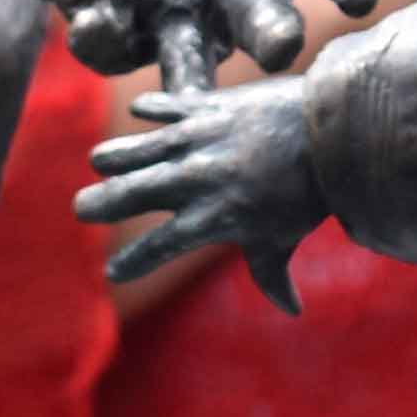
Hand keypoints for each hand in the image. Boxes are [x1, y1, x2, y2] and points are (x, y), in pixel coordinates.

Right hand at [74, 66, 335, 306]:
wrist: (333, 131)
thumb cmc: (310, 191)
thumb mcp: (285, 236)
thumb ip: (273, 275)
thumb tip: (292, 311)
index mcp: (213, 218)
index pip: (159, 247)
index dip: (132, 261)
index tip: (113, 274)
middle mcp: (197, 180)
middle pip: (133, 194)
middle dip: (102, 203)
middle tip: (82, 209)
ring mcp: (199, 140)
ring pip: (139, 148)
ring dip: (116, 155)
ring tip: (99, 161)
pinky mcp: (208, 106)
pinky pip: (168, 105)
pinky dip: (153, 107)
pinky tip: (138, 110)